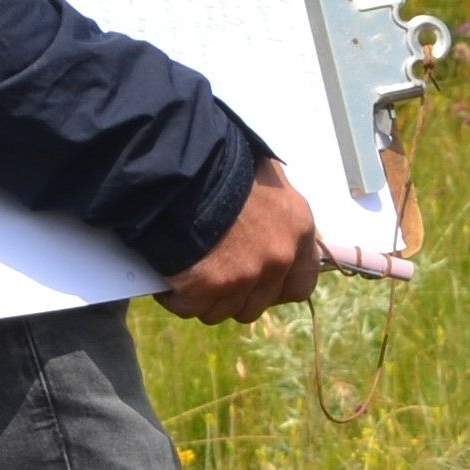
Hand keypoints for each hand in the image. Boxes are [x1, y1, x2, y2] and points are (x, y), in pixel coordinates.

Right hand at [157, 160, 323, 322]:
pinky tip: (168, 276)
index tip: (259, 280)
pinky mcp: (205, 288)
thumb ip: (275, 207)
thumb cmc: (223, 158)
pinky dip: (175, 296)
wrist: (182, 164)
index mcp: (297, 230)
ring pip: (222, 310)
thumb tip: (270, 220)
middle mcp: (277, 258)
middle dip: (235, 294)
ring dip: (204, 297)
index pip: (301, 285)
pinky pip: (189, 307)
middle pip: (257, 304)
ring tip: (187, 270)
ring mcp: (242, 277)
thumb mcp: (265, 174)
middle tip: (214, 271)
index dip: (277, 287)